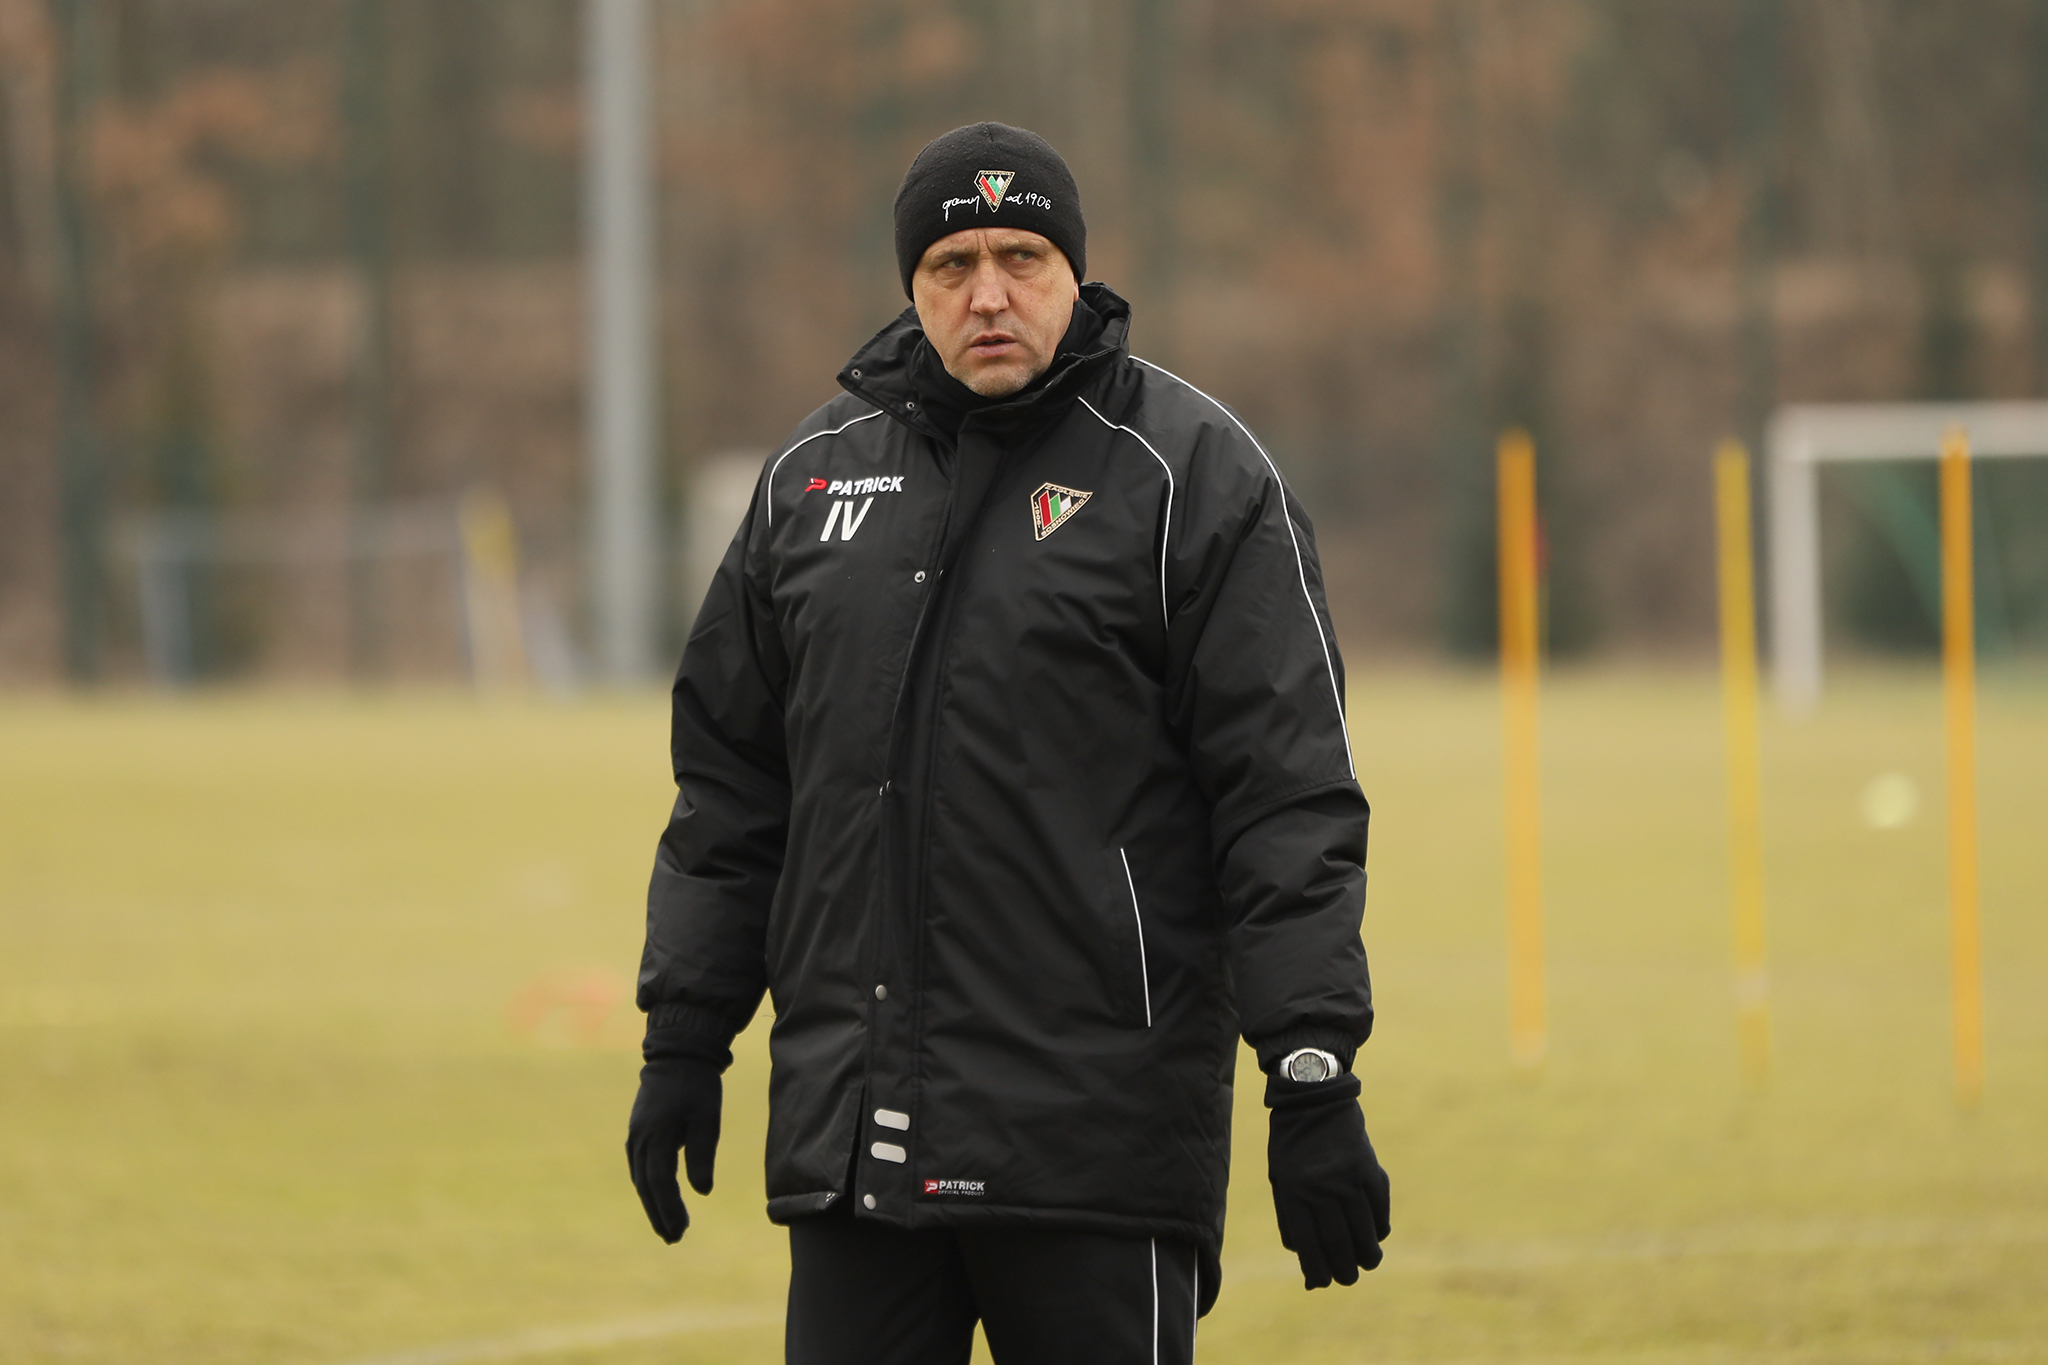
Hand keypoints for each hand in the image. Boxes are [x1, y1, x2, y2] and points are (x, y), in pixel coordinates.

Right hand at [625, 1055, 721, 1242]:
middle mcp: (639, 1139)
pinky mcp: (638, 1132)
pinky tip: (657, 1198)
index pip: (661, 1182)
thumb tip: (702, 1191)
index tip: (681, 1230)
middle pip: (646, 1186)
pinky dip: (648, 1186)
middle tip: (674, 1238)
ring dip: (653, 1203)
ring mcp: (635, 1135)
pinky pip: (639, 1167)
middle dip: (659, 1214)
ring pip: (640, 1178)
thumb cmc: (697, 1086)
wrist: (678, 1055)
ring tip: (667, 1227)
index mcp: (656, 1136)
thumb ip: (701, 1154)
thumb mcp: (706, 1118)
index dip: (669, 1209)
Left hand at [1266, 1070, 1390, 1288]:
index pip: (1308, 1245)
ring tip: (1368, 1263)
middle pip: (1338, 1243)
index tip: (1324, 1282)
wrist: (1313, 1098)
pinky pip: (1379, 1209)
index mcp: (1293, 1191)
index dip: (1318, 1270)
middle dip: (1345, 1270)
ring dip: (1368, 1255)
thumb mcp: (1281, 1179)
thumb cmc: (1292, 1145)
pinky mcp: (1369, 1168)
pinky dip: (1380, 1227)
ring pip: (1364, 1232)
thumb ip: (1291, 1222)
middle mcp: (1320, 1187)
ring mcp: (1347, 1178)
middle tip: (1349, 1279)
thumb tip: (1308, 1269)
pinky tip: (1376, 1235)